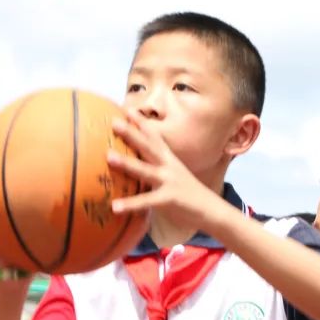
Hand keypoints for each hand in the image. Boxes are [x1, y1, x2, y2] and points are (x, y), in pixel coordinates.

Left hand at [108, 113, 226, 230]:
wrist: (212, 210)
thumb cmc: (189, 195)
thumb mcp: (174, 176)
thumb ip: (158, 170)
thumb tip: (140, 169)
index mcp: (170, 160)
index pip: (155, 138)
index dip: (142, 123)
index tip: (128, 110)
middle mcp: (169, 167)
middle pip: (148, 147)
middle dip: (132, 133)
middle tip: (114, 122)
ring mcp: (169, 182)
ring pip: (145, 170)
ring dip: (127, 163)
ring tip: (108, 156)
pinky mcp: (169, 199)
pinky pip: (146, 202)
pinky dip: (130, 204)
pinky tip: (115, 206)